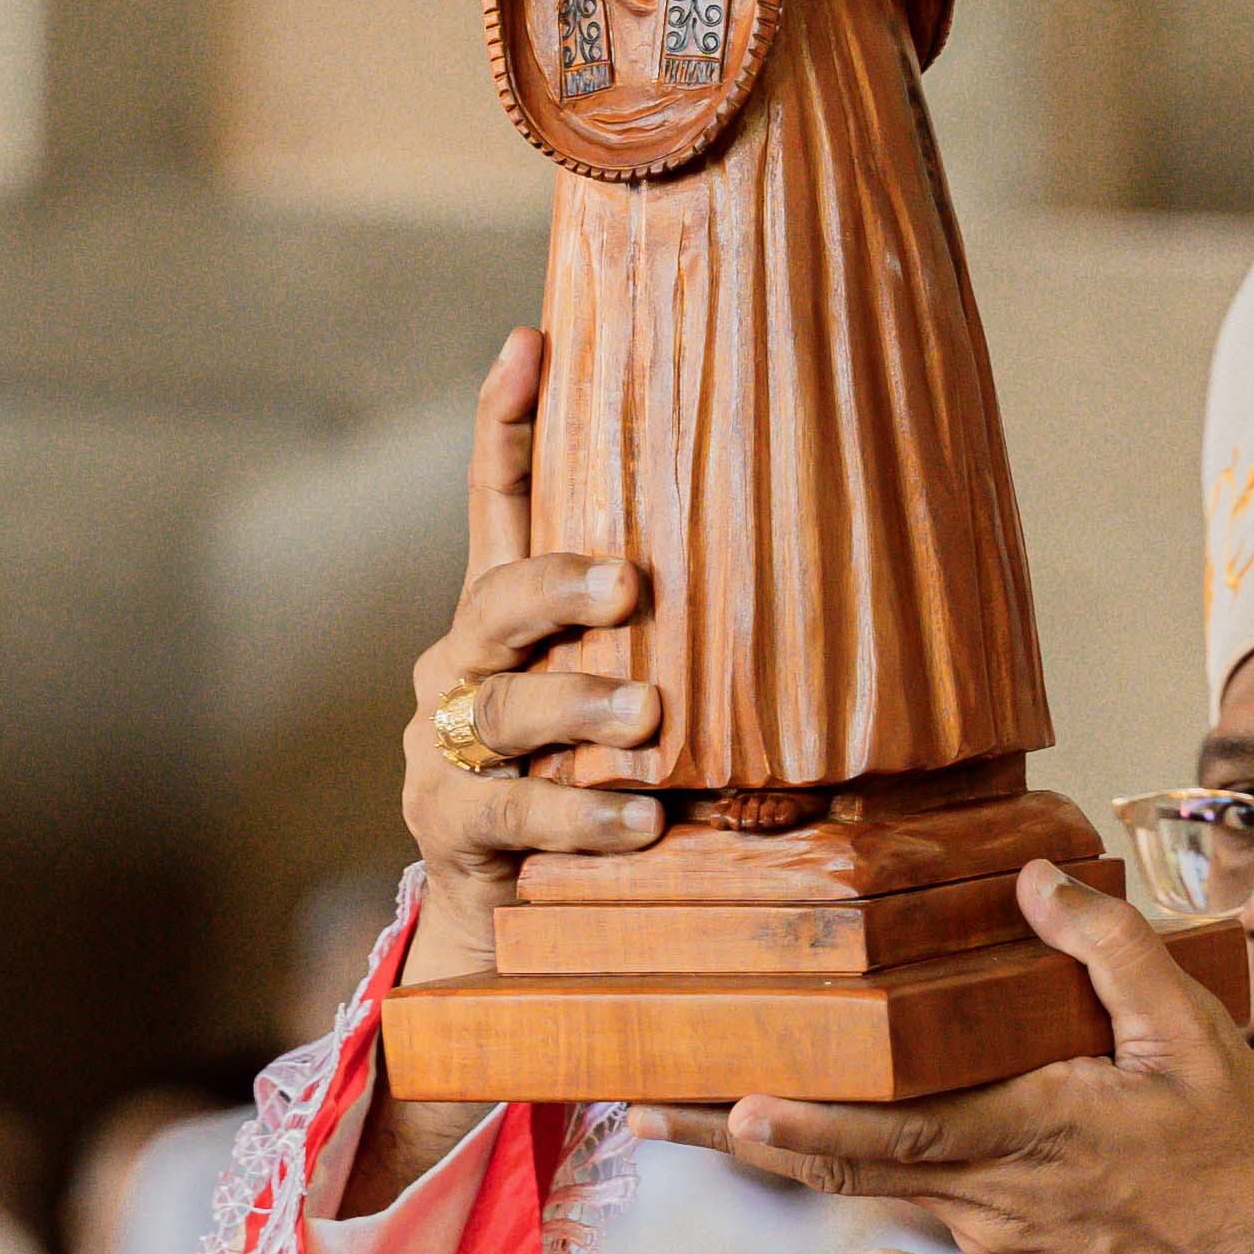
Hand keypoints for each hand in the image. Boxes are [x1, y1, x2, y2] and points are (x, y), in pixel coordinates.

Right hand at [400, 333, 668, 956]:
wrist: (508, 912)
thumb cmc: (595, 779)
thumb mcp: (622, 694)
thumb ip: (671, 636)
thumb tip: (809, 556)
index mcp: (501, 615)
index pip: (498, 503)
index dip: (507, 423)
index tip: (531, 341)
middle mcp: (460, 663)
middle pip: (496, 599)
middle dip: (558, 584)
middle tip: (630, 584)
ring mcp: (444, 745)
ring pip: (501, 706)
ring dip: (577, 705)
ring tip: (648, 715)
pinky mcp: (448, 825)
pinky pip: (511, 814)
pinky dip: (580, 816)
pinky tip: (641, 817)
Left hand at [668, 864, 1253, 1253]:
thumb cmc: (1235, 1166)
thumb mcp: (1199, 1042)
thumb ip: (1114, 956)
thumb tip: (1034, 882)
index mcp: (1034, 1137)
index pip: (903, 1135)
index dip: (816, 1125)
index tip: (738, 1107)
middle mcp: (986, 1195)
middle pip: (842, 1165)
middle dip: (737, 1136)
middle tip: (642, 1107)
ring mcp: (981, 1230)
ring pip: (859, 1182)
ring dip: (769, 1148)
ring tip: (678, 1114)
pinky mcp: (990, 1247)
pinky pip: (899, 1194)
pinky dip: (836, 1160)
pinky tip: (790, 1132)